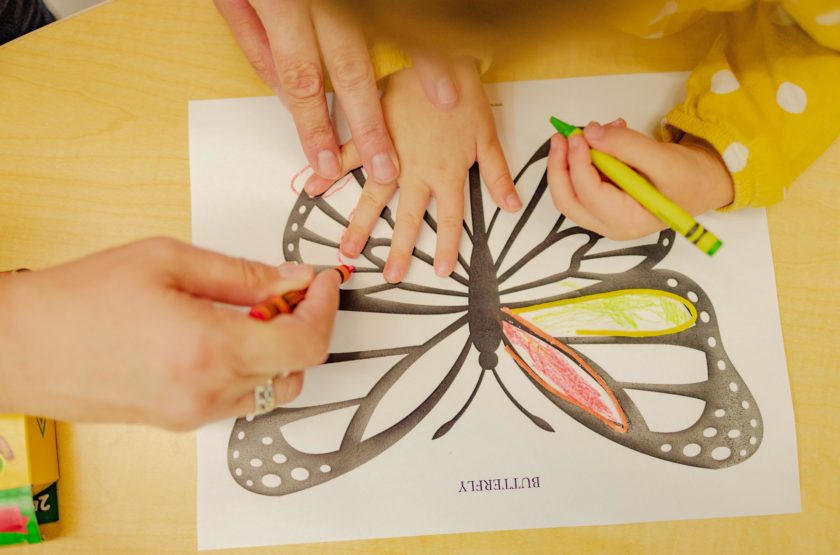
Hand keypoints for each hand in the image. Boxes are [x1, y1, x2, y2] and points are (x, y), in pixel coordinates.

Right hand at [0, 238, 339, 430]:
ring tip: (250, 312)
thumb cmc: (81, 298)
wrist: (18, 346)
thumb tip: (294, 279)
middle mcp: (208, 393)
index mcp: (210, 350)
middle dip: (303, 325)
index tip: (323, 283)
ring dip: (277, 350)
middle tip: (286, 289)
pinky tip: (223, 336)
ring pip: (272, 389)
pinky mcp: (179, 422)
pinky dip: (249, 368)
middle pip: (296, 368)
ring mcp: (194, 414)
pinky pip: (238, 399)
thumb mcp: (169, 260)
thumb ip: (243, 274)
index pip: (306, 343)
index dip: (325, 309)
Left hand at [214, 0, 460, 186]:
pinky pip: (404, 13)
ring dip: (415, 77)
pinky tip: (445, 65)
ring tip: (438, 110)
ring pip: (389, 36)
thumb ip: (257, 43)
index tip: (325, 160)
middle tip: (384, 165)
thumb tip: (283, 89)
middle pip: (350, 69)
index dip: (314, 126)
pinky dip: (429, 39)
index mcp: (283, 4)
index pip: (301, 80)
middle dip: (368, 125)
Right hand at [305, 58, 521, 282]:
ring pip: (374, 197)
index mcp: (447, 172)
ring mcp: (391, 154)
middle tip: (390, 275)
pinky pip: (348, 156)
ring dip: (361, 224)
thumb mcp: (488, 136)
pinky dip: (329, 172)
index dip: (446, 247)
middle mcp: (417, 170)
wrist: (441, 59)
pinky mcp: (373, 133)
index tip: (441, 271)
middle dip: (400, 250)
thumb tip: (512, 205)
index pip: (448, 219)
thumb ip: (497, 174)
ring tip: (349, 249)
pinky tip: (314, 188)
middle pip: (408, 218)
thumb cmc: (465, 93)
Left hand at [547, 119, 733, 239]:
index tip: (578, 135)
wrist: (702, 183)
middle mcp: (610, 224)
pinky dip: (585, 159)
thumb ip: (627, 146)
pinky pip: (582, 182)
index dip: (577, 163)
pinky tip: (605, 138)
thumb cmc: (689, 178)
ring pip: (570, 190)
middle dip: (559, 167)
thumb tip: (591, 133)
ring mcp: (604, 216)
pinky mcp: (603, 203)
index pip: (588, 193)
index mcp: (627, 221)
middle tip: (563, 136)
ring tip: (597, 129)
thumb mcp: (664, 159)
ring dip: (573, 159)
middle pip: (567, 199)